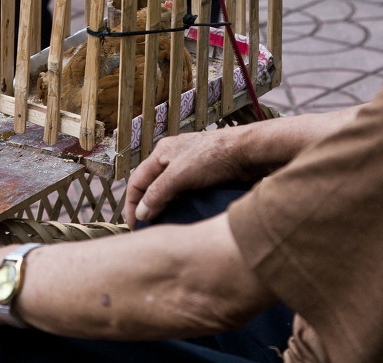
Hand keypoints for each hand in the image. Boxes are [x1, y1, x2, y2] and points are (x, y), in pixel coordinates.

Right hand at [124, 129, 247, 227]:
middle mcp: (173, 158)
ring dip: (166, 208)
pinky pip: (187, 194)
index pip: (136, 182)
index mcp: (162, 153)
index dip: (132, 205)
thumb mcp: (180, 174)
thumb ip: (158, 193)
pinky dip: (182, 206)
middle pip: (152, 187)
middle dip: (148, 208)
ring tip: (167, 228)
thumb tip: (141, 214)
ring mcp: (190, 167)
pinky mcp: (205, 176)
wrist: (250, 152)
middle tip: (149, 230)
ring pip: (170, 191)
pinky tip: (187, 218)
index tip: (135, 227)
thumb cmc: (215, 156)